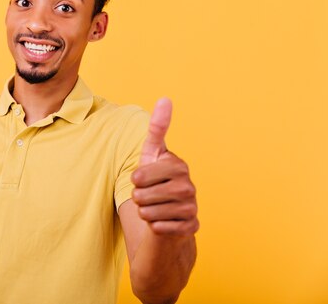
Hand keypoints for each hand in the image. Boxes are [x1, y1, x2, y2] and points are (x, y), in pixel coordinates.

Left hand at [131, 98, 198, 235]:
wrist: (169, 213)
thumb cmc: (156, 180)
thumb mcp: (152, 153)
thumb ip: (158, 128)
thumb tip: (166, 98)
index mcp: (178, 165)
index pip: (139, 175)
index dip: (135, 179)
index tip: (143, 178)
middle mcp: (188, 185)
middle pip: (141, 195)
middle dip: (138, 197)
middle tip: (148, 195)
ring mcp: (191, 206)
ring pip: (148, 213)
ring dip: (145, 212)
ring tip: (155, 207)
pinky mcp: (190, 227)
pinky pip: (158, 228)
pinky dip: (155, 227)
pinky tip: (163, 221)